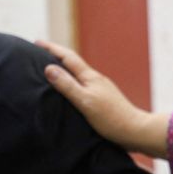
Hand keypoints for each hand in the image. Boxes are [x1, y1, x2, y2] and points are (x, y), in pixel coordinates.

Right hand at [37, 40, 168, 157]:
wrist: (135, 131)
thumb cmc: (111, 119)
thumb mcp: (85, 102)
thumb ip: (67, 85)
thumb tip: (49, 68)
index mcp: (90, 77)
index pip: (68, 58)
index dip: (52, 49)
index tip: (36, 42)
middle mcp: (95, 80)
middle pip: (73, 63)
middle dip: (56, 56)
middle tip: (40, 52)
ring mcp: (100, 89)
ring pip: (78, 75)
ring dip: (64, 69)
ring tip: (51, 70)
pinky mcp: (103, 100)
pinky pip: (83, 86)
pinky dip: (72, 82)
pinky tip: (70, 91)